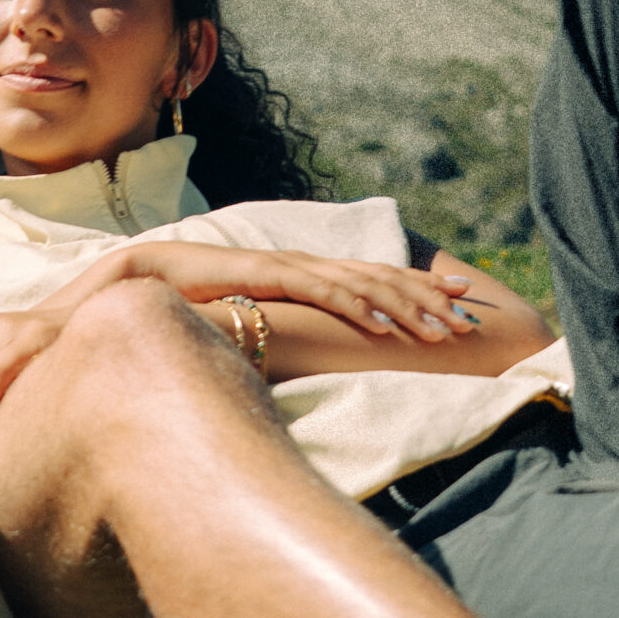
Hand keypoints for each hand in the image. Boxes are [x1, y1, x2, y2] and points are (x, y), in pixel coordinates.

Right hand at [127, 244, 489, 344]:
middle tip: (468, 318)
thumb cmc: (202, 302)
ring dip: (407, 308)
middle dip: (429, 298)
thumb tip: (312, 353)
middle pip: (382, 277)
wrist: (150, 278)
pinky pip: (325, 293)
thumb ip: (287, 329)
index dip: (420, 285)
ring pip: (364, 285)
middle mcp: (308, 264)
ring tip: (441, 331)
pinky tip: (388, 328)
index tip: (460, 298)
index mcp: (309, 272)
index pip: (375, 276)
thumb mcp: (258, 319)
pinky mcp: (271, 277)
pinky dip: (360, 308)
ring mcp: (292, 266)